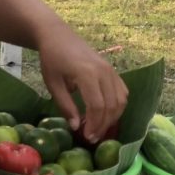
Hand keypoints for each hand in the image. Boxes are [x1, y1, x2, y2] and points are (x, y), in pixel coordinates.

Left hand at [36, 25, 127, 143]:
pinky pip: (122, 91)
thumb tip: (75, 127)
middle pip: (111, 105)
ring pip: (121, 100)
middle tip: (93, 138)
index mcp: (87, 73)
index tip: (87, 136)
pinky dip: (118, 106)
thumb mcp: (53, 84)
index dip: (94, 123)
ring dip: (112, 117)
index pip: (97, 105)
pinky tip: (106, 115)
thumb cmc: (52, 59)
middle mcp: (104, 71)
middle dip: (103, 124)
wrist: (58, 36)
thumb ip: (65, 105)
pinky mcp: (113, 70)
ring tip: (98, 129)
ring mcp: (111, 70)